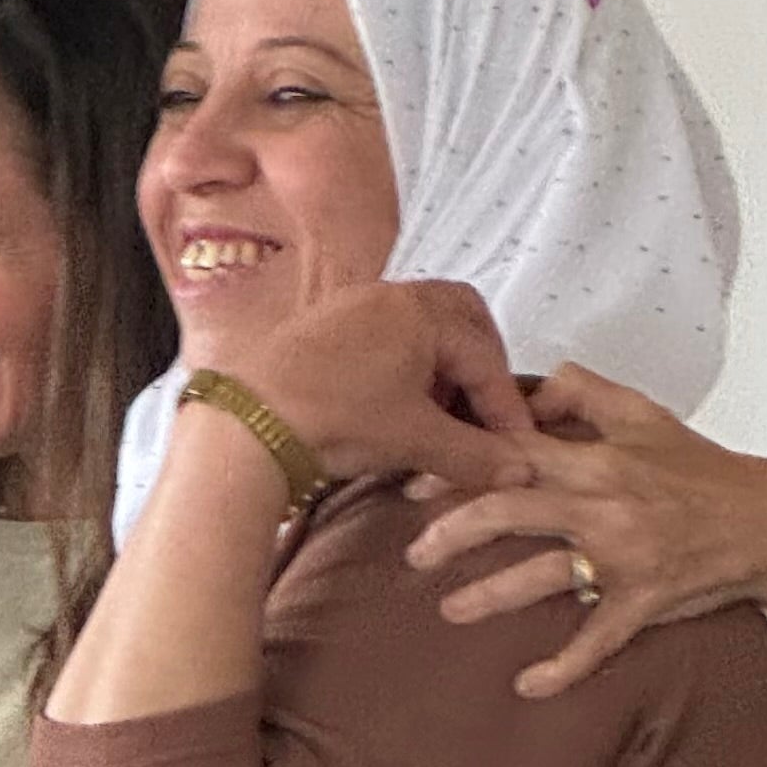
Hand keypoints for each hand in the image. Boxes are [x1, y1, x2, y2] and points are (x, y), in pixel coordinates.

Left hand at [214, 280, 537, 493]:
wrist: (248, 424)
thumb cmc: (333, 419)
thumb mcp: (415, 441)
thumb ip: (474, 455)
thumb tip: (518, 470)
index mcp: (422, 311)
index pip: (485, 357)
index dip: (506, 406)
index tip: (516, 445)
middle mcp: (389, 296)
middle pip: (460, 318)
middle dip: (480, 363)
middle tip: (485, 410)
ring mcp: (351, 306)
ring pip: (418, 325)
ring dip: (440, 365)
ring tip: (440, 415)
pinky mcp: (321, 327)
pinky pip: (380, 336)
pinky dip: (402, 366)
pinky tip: (393, 408)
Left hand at [402, 361, 766, 697]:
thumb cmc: (702, 471)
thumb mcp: (647, 415)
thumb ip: (583, 394)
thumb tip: (528, 391)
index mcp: (597, 458)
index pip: (512, 453)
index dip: (458, 465)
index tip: (414, 483)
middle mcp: (603, 505)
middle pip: (511, 511)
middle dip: (453, 532)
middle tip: (414, 553)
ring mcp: (623, 557)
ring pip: (542, 577)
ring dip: (489, 597)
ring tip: (450, 610)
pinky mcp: (643, 602)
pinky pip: (597, 641)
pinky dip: (562, 668)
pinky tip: (528, 686)